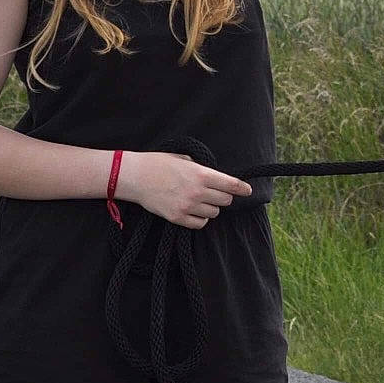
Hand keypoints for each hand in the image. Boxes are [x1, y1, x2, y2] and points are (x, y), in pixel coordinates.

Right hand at [118, 151, 252, 228]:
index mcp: (201, 174)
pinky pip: (200, 223)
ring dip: (211, 207)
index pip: (230, 184)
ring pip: (214, 213)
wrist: (135, 177)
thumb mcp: (184, 158)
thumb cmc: (158, 163)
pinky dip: (200, 218)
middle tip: (215, 193)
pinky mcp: (177, 218)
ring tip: (200, 201)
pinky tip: (194, 211)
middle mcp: (197, 191)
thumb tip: (213, 177)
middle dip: (223, 196)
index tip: (248, 191)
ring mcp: (187, 206)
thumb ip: (201, 169)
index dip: (242, 188)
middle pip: (225, 200)